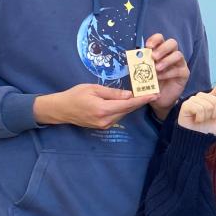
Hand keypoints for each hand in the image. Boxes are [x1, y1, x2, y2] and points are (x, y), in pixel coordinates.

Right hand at [33, 84, 152, 128]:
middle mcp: (105, 120)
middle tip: (151, 91)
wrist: (61, 110)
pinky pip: (117, 116)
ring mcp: (104, 125)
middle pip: (127, 110)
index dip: (142, 99)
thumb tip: (130, 95)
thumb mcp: (93, 89)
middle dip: (140, 101)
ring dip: (131, 105)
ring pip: (123, 113)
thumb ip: (112, 93)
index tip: (154, 95)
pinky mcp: (102, 126)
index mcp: (103, 109)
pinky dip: (123, 109)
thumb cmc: (75, 95)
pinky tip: (126, 101)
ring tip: (141, 94)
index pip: (128, 104)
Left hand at [144, 33, 189, 119]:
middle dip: (162, 48)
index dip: (155, 39)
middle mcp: (171, 54)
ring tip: (157, 68)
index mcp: (160, 50)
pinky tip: (160, 77)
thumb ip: (141, 64)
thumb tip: (133, 58)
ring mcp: (180, 63)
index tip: (148, 46)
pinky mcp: (184, 73)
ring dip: (166, 60)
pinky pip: (179, 69)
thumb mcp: (143, 73)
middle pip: (172, 43)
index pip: (160, 38)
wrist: (159, 99)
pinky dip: (168, 73)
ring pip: (178, 55)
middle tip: (153, 57)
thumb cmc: (151, 83)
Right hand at [178, 81, 215, 135]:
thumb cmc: (207, 130)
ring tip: (201, 120)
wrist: (193, 138)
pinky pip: (199, 109)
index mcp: (212, 99)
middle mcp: (203, 97)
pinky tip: (196, 120)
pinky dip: (200, 118)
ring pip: (208, 105)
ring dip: (207, 117)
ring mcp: (194, 100)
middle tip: (210, 119)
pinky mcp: (186, 105)